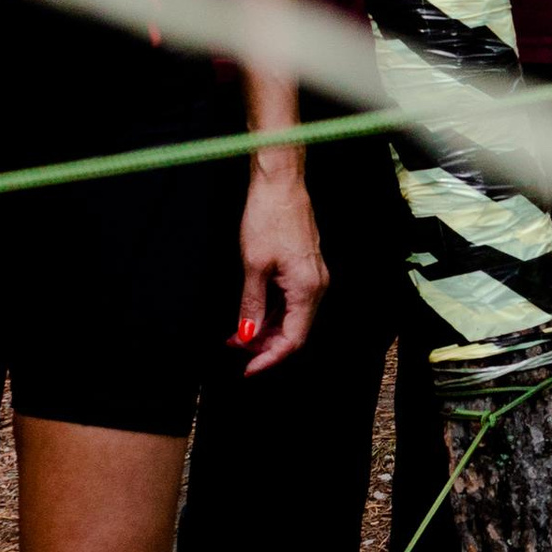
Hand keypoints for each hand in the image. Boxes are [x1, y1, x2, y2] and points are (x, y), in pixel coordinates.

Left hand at [231, 155, 326, 373]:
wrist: (280, 183)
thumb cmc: (269, 217)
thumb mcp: (253, 266)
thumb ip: (251, 305)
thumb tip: (247, 336)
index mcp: (308, 289)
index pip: (293, 339)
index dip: (270, 357)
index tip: (248, 369)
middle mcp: (316, 285)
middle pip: (294, 331)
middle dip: (264, 345)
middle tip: (234, 348)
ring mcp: (313, 276)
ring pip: (292, 316)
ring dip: (266, 329)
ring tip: (238, 333)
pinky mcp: (305, 267)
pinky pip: (291, 300)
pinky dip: (272, 312)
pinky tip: (252, 314)